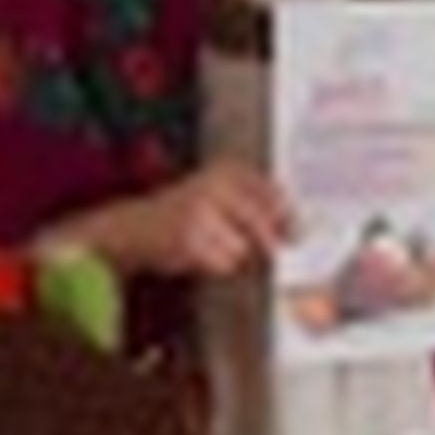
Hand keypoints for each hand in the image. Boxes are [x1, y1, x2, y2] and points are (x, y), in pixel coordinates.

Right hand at [96, 158, 291, 277]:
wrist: (136, 227)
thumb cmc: (187, 215)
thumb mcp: (222, 198)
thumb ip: (259, 208)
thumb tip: (298, 231)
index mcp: (228, 170)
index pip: (276, 195)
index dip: (290, 219)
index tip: (296, 235)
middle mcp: (215, 185)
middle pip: (264, 224)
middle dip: (269, 242)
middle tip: (271, 250)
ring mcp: (201, 211)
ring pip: (244, 248)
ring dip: (235, 255)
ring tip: (212, 244)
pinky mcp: (190, 238)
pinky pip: (224, 262)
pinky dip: (217, 265)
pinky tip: (199, 252)